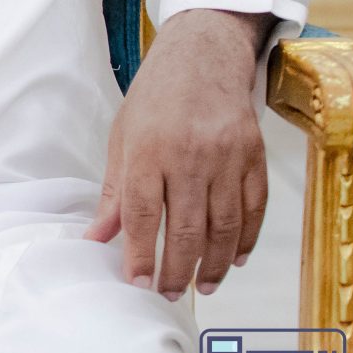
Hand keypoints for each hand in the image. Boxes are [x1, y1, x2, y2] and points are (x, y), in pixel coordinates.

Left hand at [85, 7, 271, 298]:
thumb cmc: (154, 100)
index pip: (142, 215)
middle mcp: (190, 156)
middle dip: (177, 269)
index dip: (139, 254)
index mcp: (149, 150)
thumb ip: (115, 193)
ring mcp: (228, 158)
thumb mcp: (122, 139)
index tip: (137, 283)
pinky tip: (232, 260)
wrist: (202, 58)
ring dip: (213, 264)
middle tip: (169, 294)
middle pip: (186, 228)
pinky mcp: (255, 157)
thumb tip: (97, 238)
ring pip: (224, 226)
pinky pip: (254, 209)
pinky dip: (245, 240)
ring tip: (201, 287)